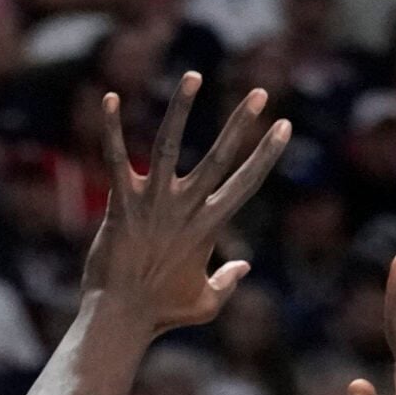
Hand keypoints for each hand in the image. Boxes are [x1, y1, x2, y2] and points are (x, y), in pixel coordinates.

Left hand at [80, 73, 291, 335]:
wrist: (120, 319)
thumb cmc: (161, 313)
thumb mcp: (206, 303)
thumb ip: (228, 282)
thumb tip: (245, 266)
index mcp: (208, 227)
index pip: (245, 183)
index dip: (266, 154)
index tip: (284, 125)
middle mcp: (185, 210)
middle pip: (219, 158)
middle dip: (242, 124)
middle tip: (260, 92)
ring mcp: (153, 204)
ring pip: (169, 145)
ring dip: (183, 109)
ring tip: (194, 75)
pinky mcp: (121, 204)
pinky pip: (116, 158)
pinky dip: (112, 129)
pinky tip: (111, 97)